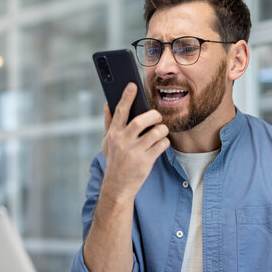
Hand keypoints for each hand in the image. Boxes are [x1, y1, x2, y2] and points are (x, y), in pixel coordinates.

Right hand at [101, 82, 169, 202]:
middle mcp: (123, 141)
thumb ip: (108, 123)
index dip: (126, 97)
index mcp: (114, 134)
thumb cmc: (114, 160)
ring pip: (155, 132)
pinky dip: (165, 142)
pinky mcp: (145, 161)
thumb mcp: (107, 142)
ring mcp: (134, 152)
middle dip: (153, 115)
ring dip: (162, 130)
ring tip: (161, 131)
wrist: (117, 185)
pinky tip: (161, 143)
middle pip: (141, 121)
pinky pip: (162, 145)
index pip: (120, 111)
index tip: (132, 85)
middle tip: (157, 117)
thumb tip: (106, 104)